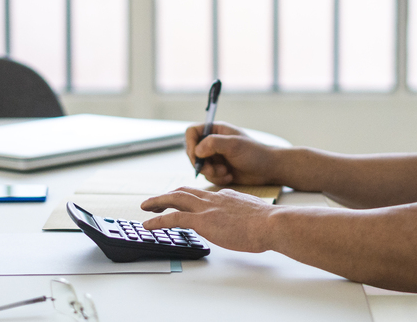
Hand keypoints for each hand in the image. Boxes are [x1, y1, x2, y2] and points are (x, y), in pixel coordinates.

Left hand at [141, 187, 276, 252]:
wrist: (270, 223)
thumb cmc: (268, 223)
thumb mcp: (253, 214)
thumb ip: (242, 215)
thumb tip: (242, 222)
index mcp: (226, 196)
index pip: (202, 194)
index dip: (189, 198)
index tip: (182, 202)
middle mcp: (213, 198)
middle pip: (184, 191)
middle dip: (167, 195)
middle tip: (155, 200)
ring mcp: (207, 208)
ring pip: (175, 199)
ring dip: (157, 202)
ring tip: (145, 207)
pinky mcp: (202, 221)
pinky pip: (173, 218)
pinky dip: (158, 220)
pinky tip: (148, 225)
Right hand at [186, 122, 279, 185]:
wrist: (268, 169)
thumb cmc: (255, 153)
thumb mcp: (234, 145)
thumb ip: (214, 143)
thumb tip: (197, 151)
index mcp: (216, 130)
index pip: (192, 132)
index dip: (190, 144)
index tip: (196, 156)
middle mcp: (213, 142)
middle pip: (192, 152)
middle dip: (202, 164)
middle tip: (213, 170)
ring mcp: (215, 157)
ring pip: (200, 167)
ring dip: (211, 173)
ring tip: (226, 173)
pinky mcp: (219, 170)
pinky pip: (208, 176)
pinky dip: (217, 179)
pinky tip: (230, 177)